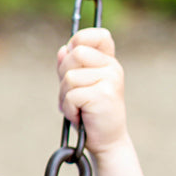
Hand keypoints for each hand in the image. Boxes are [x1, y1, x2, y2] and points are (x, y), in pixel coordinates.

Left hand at [56, 27, 126, 155]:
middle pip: (76, 53)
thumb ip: (70, 67)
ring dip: (65, 96)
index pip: (98, 35)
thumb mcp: (78, 86)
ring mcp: (110, 80)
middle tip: (72, 94)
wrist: (106, 140)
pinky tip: (80, 116)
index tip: (72, 54)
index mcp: (108, 62)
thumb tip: (63, 49)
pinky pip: (71, 95)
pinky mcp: (104, 95)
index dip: (79, 40)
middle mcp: (112, 67)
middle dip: (64, 75)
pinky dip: (69, 108)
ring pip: (70, 76)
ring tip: (77, 108)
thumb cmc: (89, 113)